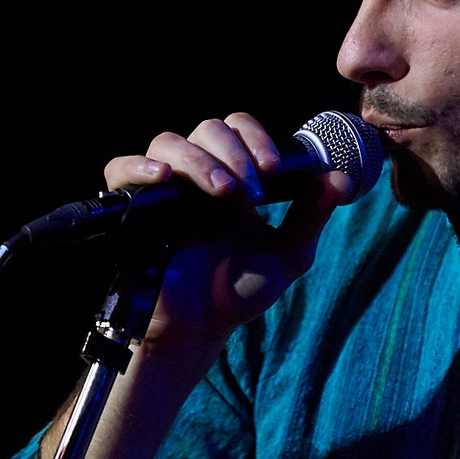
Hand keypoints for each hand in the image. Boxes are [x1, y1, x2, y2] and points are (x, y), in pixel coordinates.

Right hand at [102, 112, 347, 381]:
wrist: (203, 329)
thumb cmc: (241, 291)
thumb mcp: (288, 255)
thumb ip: (312, 217)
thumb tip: (340, 178)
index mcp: (233, 179)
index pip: (238, 129)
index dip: (256, 138)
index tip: (274, 168)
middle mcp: (197, 178)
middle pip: (207, 129)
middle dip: (235, 152)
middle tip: (253, 188)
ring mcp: (164, 190)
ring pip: (168, 142)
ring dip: (200, 160)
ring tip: (224, 192)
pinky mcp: (133, 209)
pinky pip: (119, 169)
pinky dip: (137, 167)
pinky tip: (162, 177)